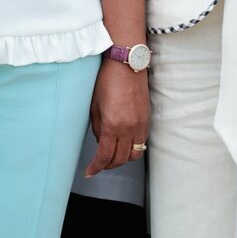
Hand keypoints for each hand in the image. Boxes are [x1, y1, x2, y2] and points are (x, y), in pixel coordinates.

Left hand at [84, 60, 149, 175]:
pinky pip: (141, 142)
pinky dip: (132, 148)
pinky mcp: (147, 120)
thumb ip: (97, 128)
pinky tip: (123, 144)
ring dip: (122, 159)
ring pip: (134, 154)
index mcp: (112, 125)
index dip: (96, 167)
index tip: (89, 172)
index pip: (104, 156)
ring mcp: (140, 125)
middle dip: (108, 165)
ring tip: (112, 156)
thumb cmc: (107, 81)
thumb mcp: (94, 106)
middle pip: (120, 159)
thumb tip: (100, 142)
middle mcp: (128, 128)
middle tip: (99, 165)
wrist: (127, 65)